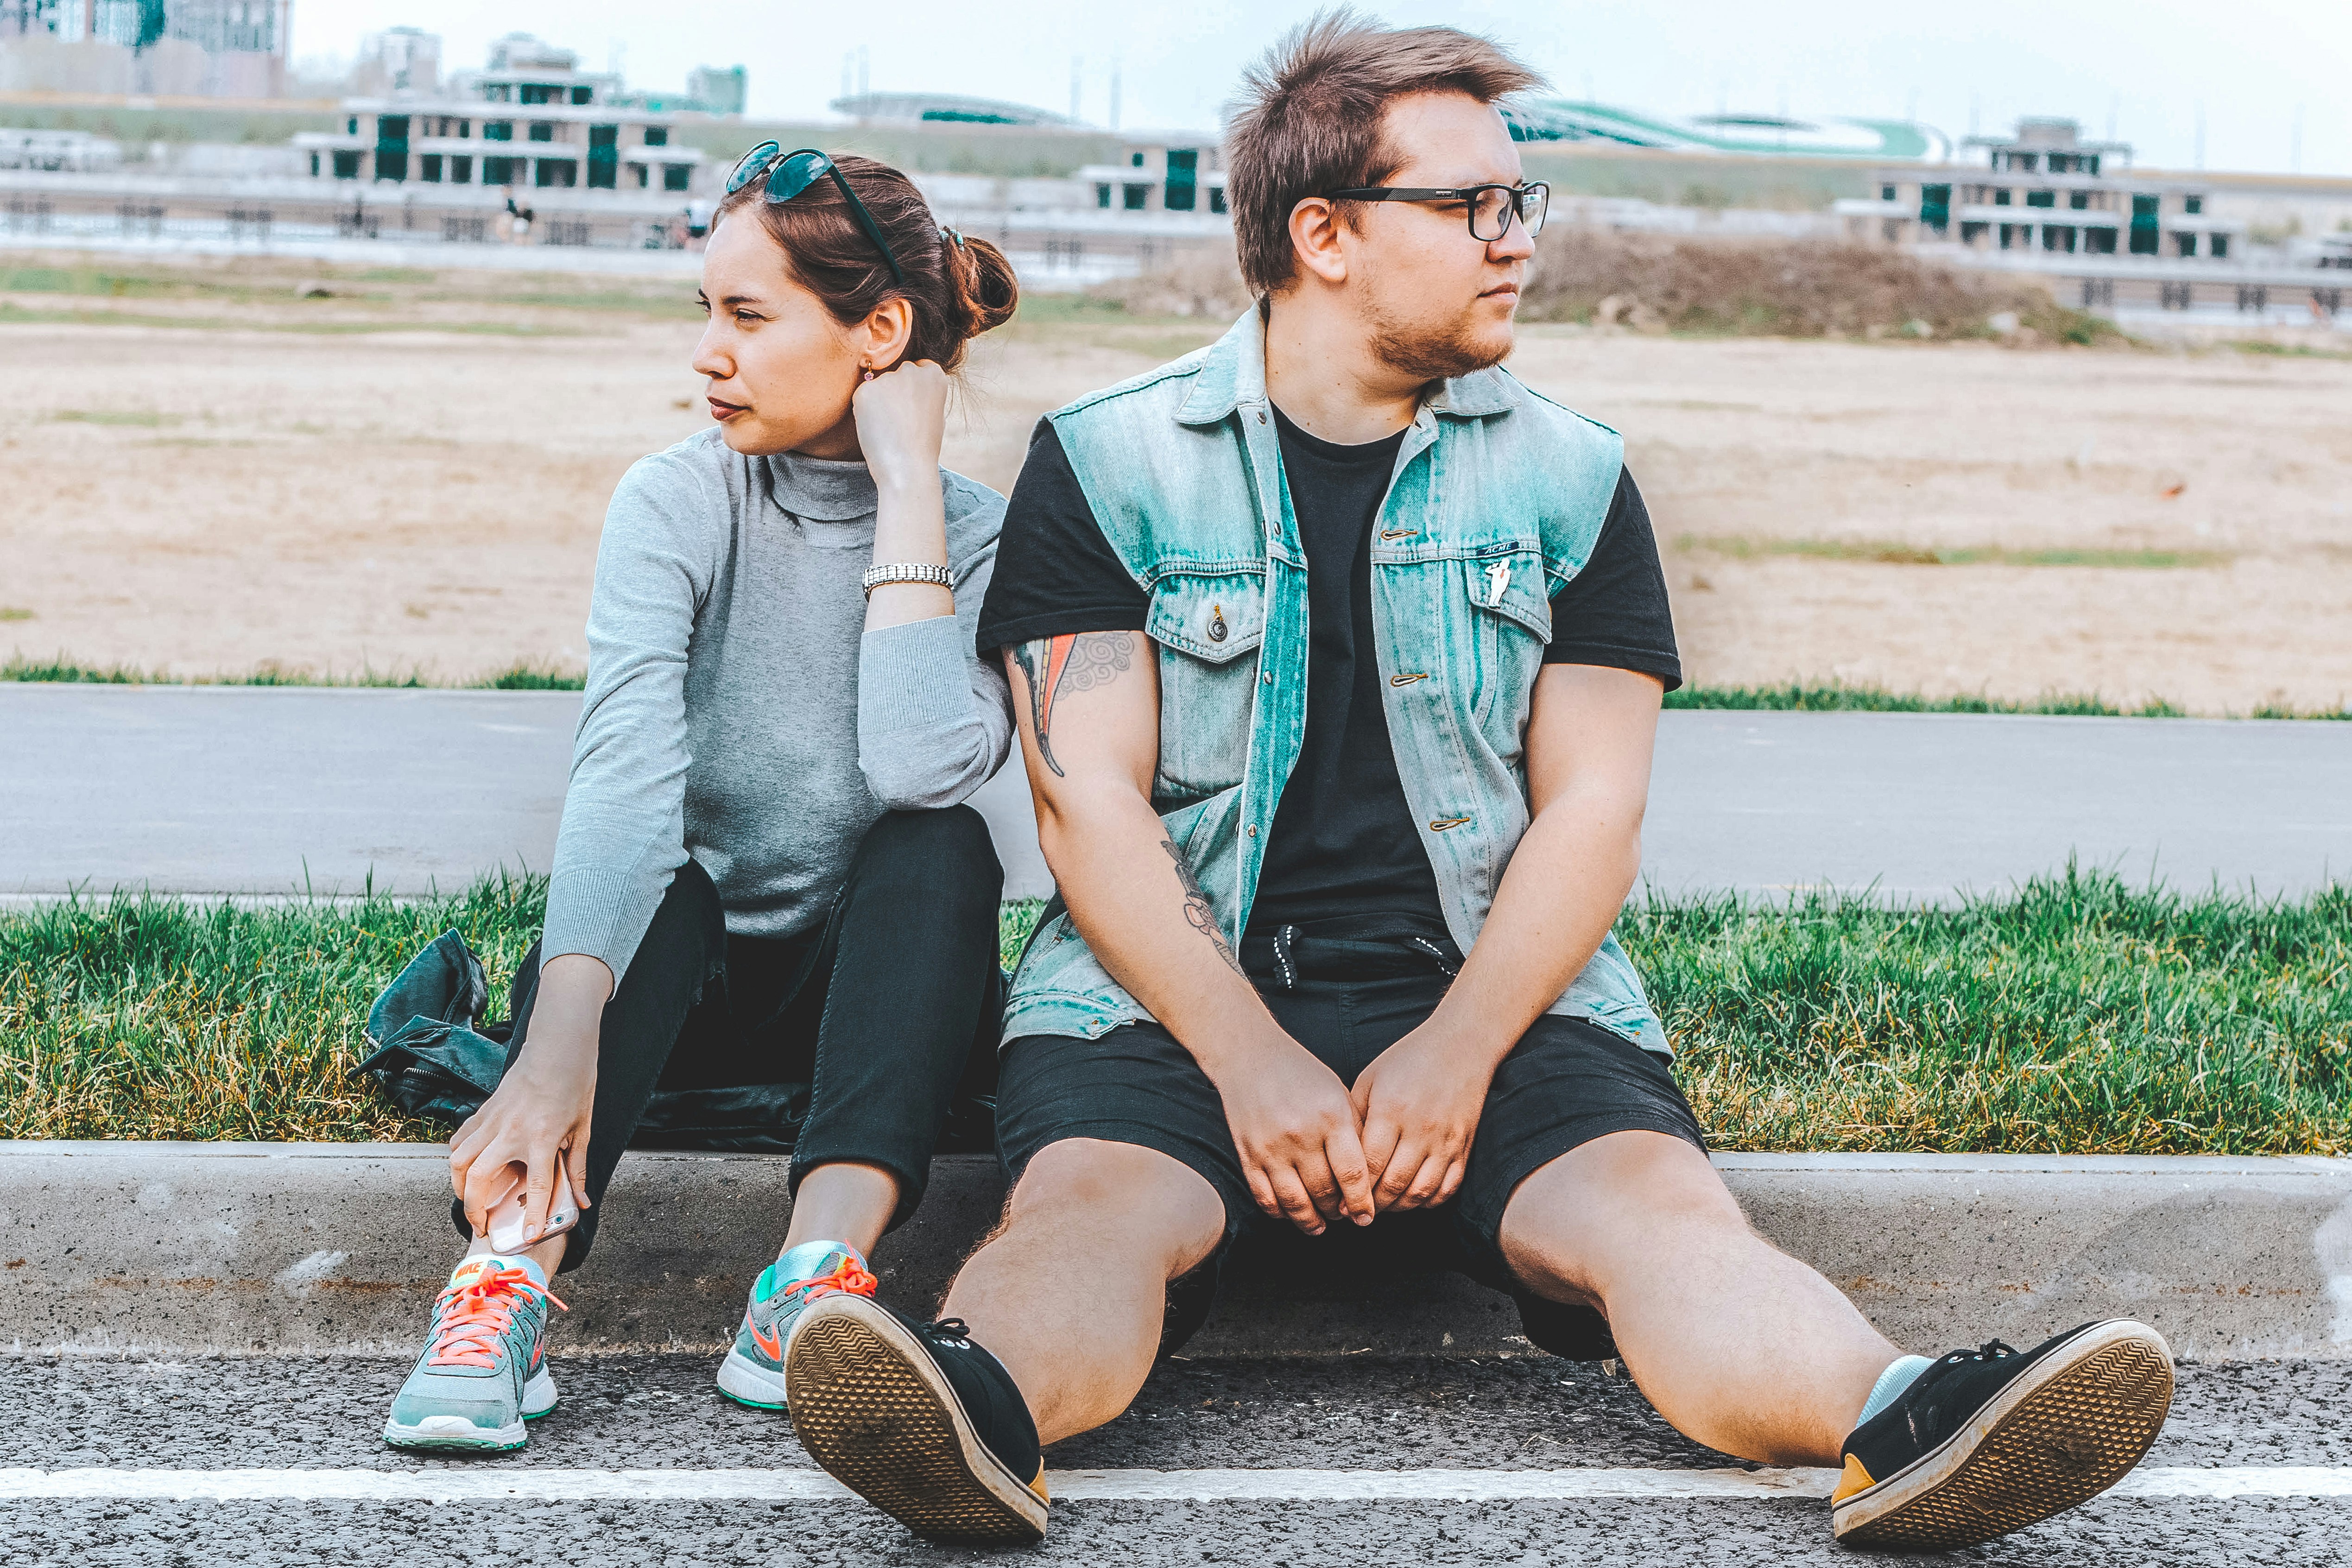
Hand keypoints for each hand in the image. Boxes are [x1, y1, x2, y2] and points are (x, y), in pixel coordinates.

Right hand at [448, 957, 605, 1245]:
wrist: (559, 1045)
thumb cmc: (575, 1083)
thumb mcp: (583, 1127)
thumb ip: (578, 1166)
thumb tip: (582, 1200)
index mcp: (543, 1138)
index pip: (534, 1187)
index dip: (531, 1216)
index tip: (526, 1237)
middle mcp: (511, 1131)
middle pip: (478, 1179)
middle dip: (473, 1208)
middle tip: (482, 1224)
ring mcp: (493, 1119)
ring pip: (458, 1159)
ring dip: (458, 1185)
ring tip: (469, 1200)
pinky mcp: (484, 1109)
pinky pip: (460, 1139)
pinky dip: (457, 1157)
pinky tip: (466, 1168)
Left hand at [849, 358, 948, 490]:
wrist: (908, 468)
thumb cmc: (923, 446)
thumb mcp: (934, 412)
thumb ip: (923, 392)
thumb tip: (907, 384)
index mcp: (934, 375)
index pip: (919, 368)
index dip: (913, 389)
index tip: (913, 408)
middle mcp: (911, 370)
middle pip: (897, 374)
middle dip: (895, 391)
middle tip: (899, 421)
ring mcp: (887, 378)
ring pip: (878, 386)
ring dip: (879, 401)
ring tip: (888, 428)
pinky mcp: (865, 390)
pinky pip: (862, 397)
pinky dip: (864, 411)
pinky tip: (876, 429)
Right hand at [1208, 1033, 1375, 1234]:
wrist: (1250, 1056)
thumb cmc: (1303, 1075)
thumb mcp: (1338, 1095)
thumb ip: (1355, 1134)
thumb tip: (1366, 1183)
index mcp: (1330, 1116)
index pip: (1353, 1174)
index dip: (1361, 1203)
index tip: (1366, 1217)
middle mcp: (1301, 1133)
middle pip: (1324, 1192)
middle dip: (1337, 1212)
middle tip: (1343, 1216)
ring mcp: (1271, 1146)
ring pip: (1294, 1202)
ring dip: (1310, 1221)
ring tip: (1320, 1225)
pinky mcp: (1248, 1154)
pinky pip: (1265, 1197)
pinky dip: (1279, 1212)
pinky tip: (1291, 1213)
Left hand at [1349, 1021, 1497, 1212]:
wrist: (1461, 1045)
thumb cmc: (1407, 1060)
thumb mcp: (1370, 1080)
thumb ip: (1355, 1118)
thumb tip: (1339, 1159)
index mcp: (1391, 1110)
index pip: (1369, 1165)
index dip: (1353, 1191)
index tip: (1341, 1204)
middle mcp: (1420, 1128)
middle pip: (1393, 1185)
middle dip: (1372, 1205)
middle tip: (1358, 1212)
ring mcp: (1446, 1140)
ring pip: (1421, 1192)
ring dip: (1398, 1207)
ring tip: (1382, 1207)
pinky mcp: (1465, 1146)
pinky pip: (1448, 1188)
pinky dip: (1428, 1201)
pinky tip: (1411, 1198)